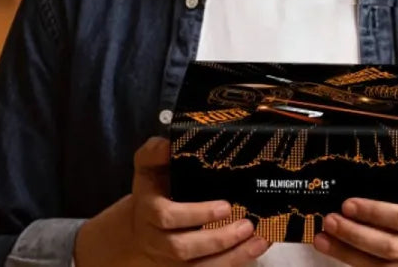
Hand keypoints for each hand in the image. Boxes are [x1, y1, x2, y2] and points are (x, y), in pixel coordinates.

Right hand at [74, 137, 268, 266]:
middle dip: (217, 239)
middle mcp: (158, 239)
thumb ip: (154, 152)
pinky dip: (234, 262)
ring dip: (232, 256)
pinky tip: (257, 248)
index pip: (166, 217)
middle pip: (183, 247)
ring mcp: (172, 259)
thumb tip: (169, 142)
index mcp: (149, 211)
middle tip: (246, 224)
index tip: (225, 206)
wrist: (138, 228)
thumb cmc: (152, 191)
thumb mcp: (147, 168)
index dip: (195, 214)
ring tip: (259, 240)